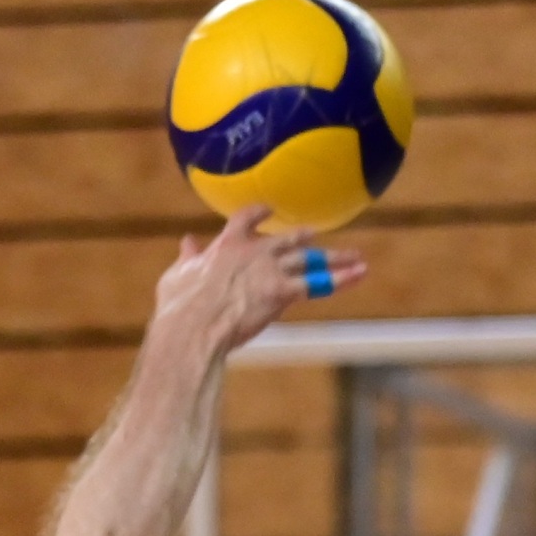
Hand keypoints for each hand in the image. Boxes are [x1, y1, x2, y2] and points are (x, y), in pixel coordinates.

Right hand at [151, 205, 366, 356]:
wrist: (194, 325)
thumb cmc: (179, 306)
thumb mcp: (177, 277)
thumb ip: (187, 258)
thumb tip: (187, 242)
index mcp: (227, 244)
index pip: (247, 219)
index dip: (259, 213)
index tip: (268, 209)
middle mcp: (255, 251)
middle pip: (287, 240)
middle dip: (304, 238)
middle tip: (316, 236)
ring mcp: (271, 270)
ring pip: (310, 260)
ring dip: (335, 258)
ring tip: (355, 257)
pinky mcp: (282, 292)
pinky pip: (317, 284)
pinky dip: (341, 279)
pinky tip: (358, 275)